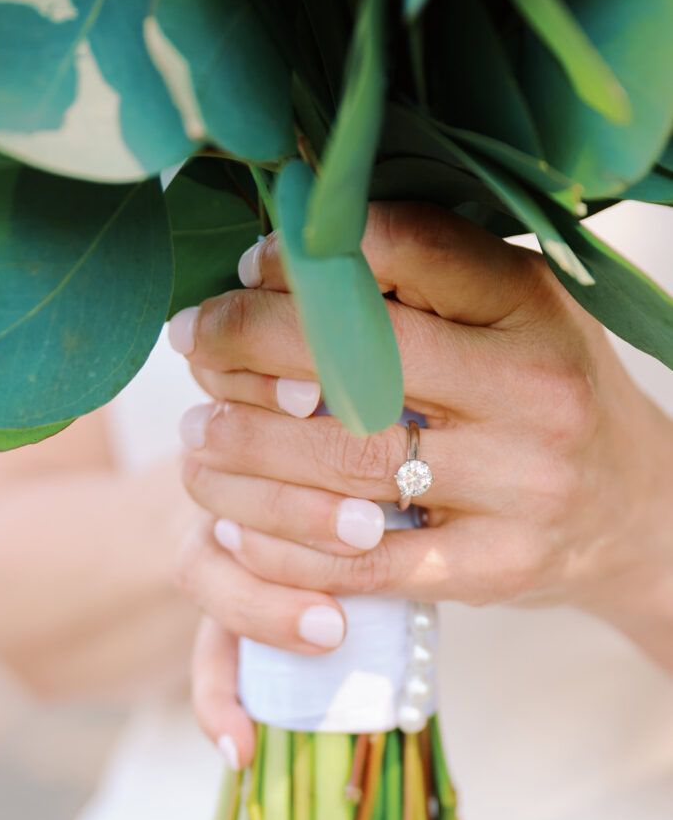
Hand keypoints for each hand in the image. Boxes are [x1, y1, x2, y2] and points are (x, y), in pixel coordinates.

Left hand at [172, 202, 672, 762]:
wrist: (638, 513)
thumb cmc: (554, 398)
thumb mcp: (519, 318)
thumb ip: (431, 284)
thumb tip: (293, 258)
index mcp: (530, 308)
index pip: (406, 251)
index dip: (305, 257)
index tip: (244, 268)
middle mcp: (532, 392)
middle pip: (359, 360)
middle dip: (248, 345)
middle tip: (191, 344)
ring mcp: (518, 488)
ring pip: (348, 464)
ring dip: (246, 448)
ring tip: (196, 436)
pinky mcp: (493, 567)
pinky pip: (366, 564)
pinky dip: (285, 548)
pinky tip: (233, 527)